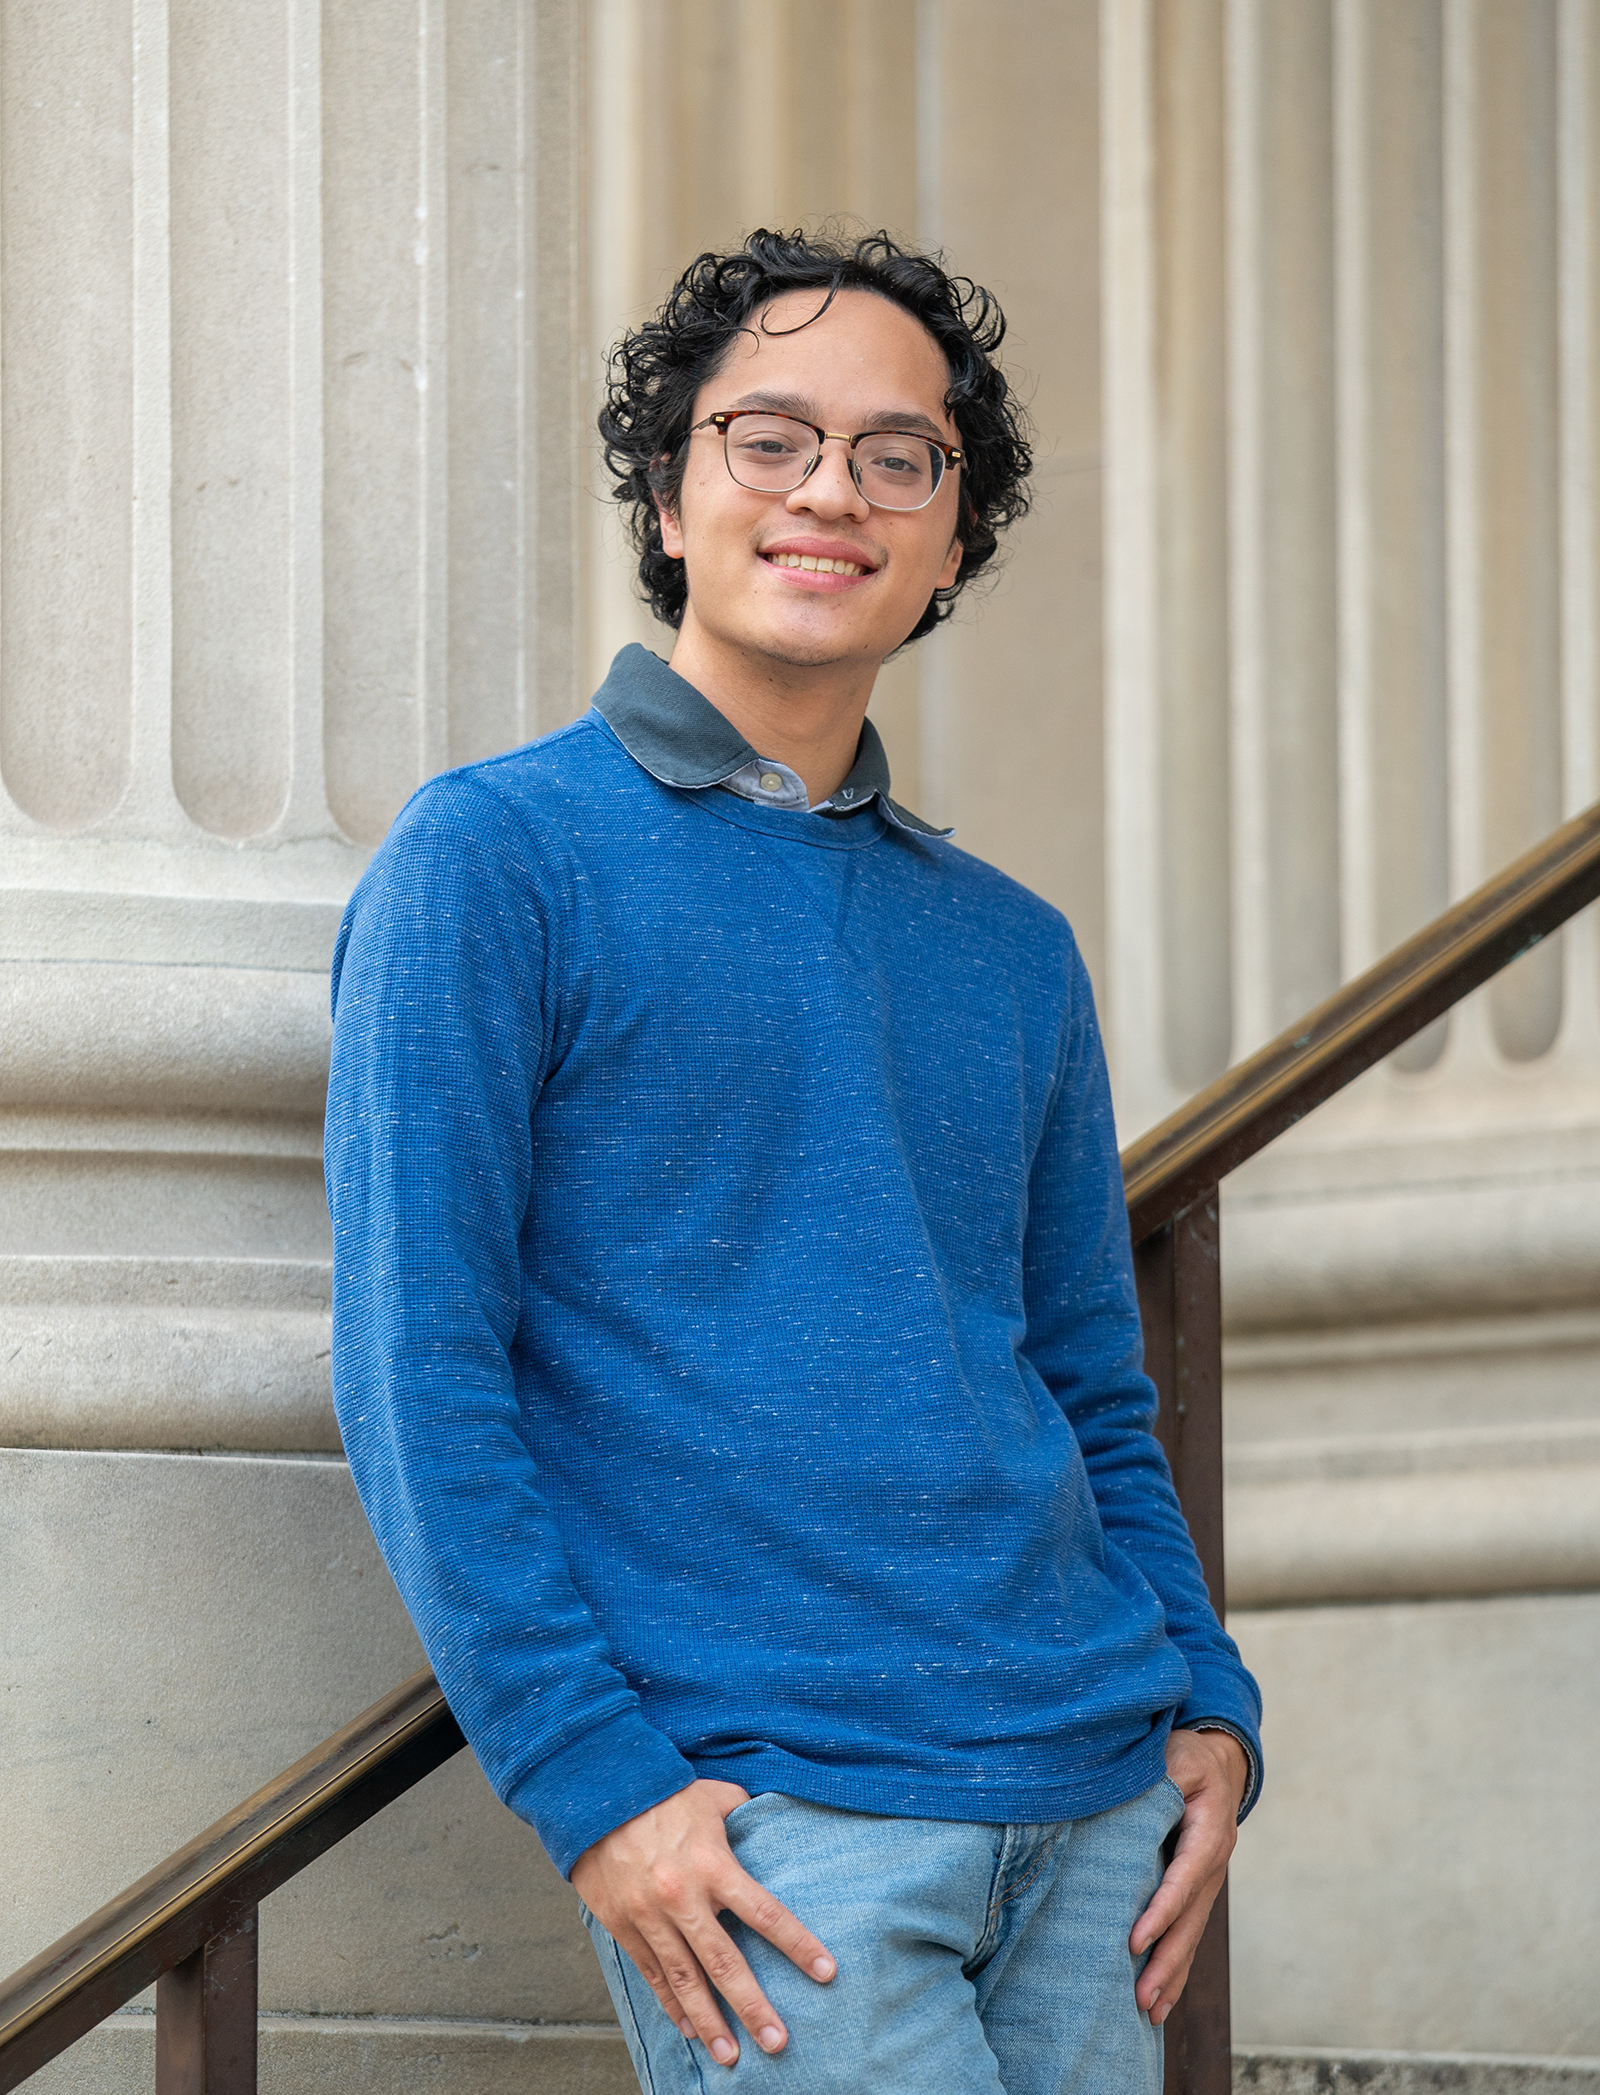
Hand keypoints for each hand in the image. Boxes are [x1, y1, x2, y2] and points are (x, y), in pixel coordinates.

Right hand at [570, 1780, 835, 2067]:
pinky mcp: (623, 1925)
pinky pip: (651, 1973)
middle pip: (725, 1962)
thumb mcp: (712, 1794)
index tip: (825, 1973)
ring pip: (685, 1980)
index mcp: (713, 1864)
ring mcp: (650, 1916)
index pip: (765, 1912)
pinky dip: (671, 2003)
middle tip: (778, 2042)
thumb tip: (766, 1818)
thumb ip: (743, 1811)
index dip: (797, 1945)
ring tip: (731, 2055)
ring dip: (710, 2021)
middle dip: (753, 2007)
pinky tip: (689, 2027)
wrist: (597, 1794)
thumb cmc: (663, 1791)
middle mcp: (683, 1897)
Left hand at [1129, 1729, 1247, 2025]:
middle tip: (1140, 1998)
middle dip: (1166, 1962)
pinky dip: (1176, 1966)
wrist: (1217, 1760)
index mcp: (1208, 1832)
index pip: (1182, 1879)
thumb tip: (1145, 1793)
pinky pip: (1187, 1932)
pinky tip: (1160, 1998)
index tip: (1134, 1941)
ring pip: (1190, 1936)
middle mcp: (1211, 1866)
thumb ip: (1166, 1775)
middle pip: (1189, 1922)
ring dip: (1171, 1975)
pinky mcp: (1196, 1890)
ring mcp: (1206, 1882)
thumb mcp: (1179, 1755)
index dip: (1160, 1912)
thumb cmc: (1190, 1755)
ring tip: (1147, 2012)